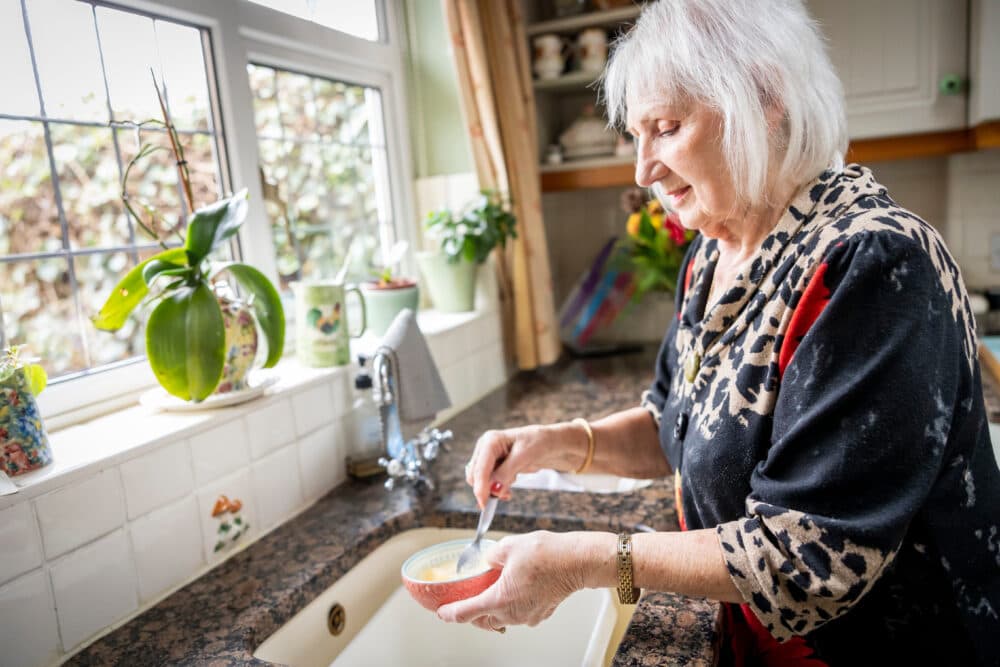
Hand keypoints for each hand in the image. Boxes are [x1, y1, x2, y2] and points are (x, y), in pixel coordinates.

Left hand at [437, 531, 599, 629]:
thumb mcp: (508, 546)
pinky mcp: (541, 614)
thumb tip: (489, 561)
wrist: (576, 561)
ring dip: (493, 609)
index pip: (466, 613)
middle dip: (471, 614)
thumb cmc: (547, 554)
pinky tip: (514, 590)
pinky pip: (519, 614)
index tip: (441, 613)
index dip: (450, 613)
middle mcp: (512, 613)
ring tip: (490, 592)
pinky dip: (512, 606)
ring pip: (502, 619)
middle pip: (483, 620)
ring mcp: (528, 617)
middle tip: (463, 602)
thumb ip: (491, 556)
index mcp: (500, 599)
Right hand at [465, 424, 584, 508]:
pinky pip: (489, 483)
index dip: (480, 487)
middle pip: (475, 475)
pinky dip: (497, 489)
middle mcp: (486, 449)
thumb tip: (493, 490)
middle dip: (487, 488)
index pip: (479, 468)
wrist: (552, 444)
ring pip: (481, 481)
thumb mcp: (524, 456)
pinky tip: (509, 490)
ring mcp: (490, 458)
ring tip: (509, 490)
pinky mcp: (495, 467)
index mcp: (490, 441)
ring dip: (493, 489)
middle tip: (505, 495)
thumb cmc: (540, 442)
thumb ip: (506, 473)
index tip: (484, 504)